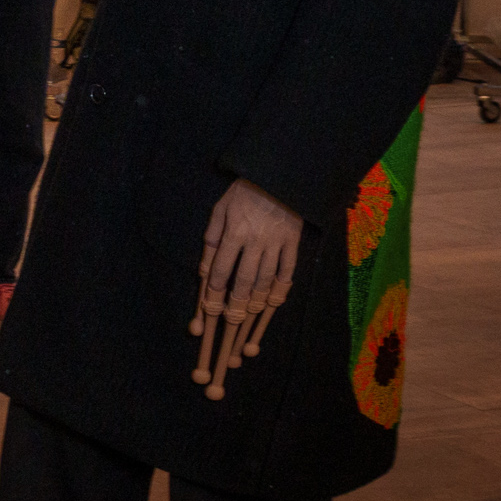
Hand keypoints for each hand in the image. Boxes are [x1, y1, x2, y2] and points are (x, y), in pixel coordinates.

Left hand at [188, 177, 301, 400]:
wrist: (279, 175)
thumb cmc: (243, 193)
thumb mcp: (220, 210)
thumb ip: (212, 239)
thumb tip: (206, 270)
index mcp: (234, 232)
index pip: (222, 270)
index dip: (214, 293)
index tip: (209, 311)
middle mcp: (256, 241)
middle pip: (245, 281)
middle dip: (236, 307)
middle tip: (229, 325)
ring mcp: (278, 244)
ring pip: (267, 281)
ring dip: (256, 304)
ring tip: (248, 320)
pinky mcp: (294, 244)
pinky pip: (288, 272)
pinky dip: (281, 290)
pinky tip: (273, 304)